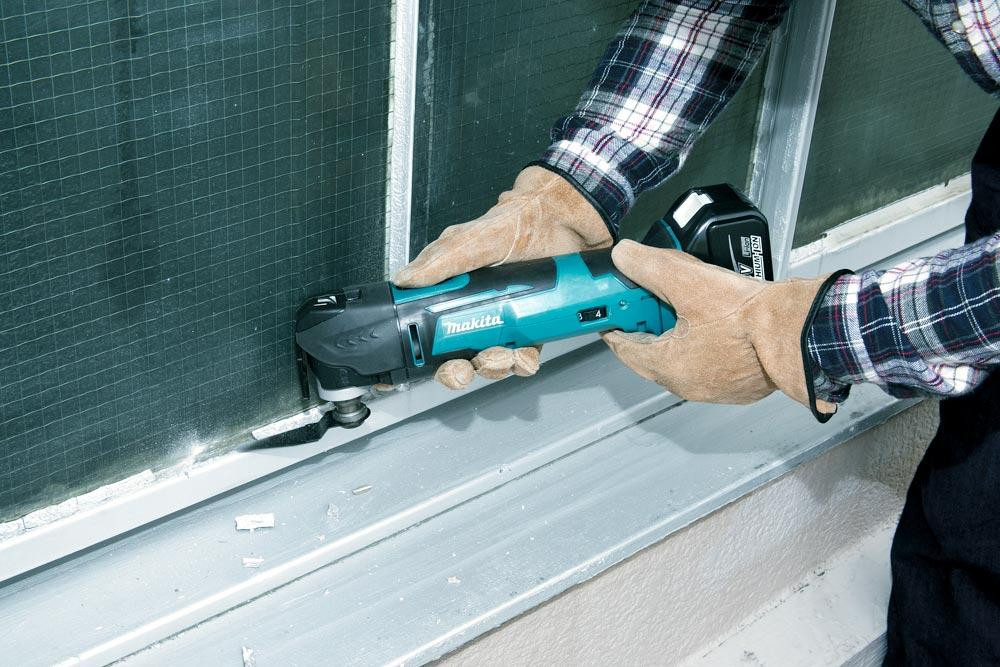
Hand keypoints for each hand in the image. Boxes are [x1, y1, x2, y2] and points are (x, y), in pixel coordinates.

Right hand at [393, 166, 611, 388]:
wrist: (565, 218)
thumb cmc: (518, 223)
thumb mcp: (474, 240)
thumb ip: (442, 261)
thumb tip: (407, 278)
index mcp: (457, 292)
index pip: (434, 331)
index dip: (430, 353)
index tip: (431, 362)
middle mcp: (479, 308)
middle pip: (461, 353)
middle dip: (463, 368)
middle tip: (467, 366)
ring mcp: (506, 318)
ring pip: (494, 358)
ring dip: (495, 365)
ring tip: (502, 356)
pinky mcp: (534, 324)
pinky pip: (525, 354)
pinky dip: (524, 362)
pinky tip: (525, 356)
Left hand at [600, 240, 836, 415]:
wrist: (800, 332)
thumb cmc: (748, 317)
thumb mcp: (687, 280)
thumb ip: (649, 266)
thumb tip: (624, 256)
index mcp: (667, 366)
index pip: (624, 347)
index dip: (615, 324)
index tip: (613, 311)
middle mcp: (688, 385)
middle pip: (653, 354)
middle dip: (649, 326)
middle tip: (652, 300)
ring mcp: (716, 389)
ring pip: (683, 360)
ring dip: (679, 335)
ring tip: (686, 305)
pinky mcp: (742, 385)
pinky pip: (712, 364)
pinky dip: (706, 345)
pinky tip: (716, 322)